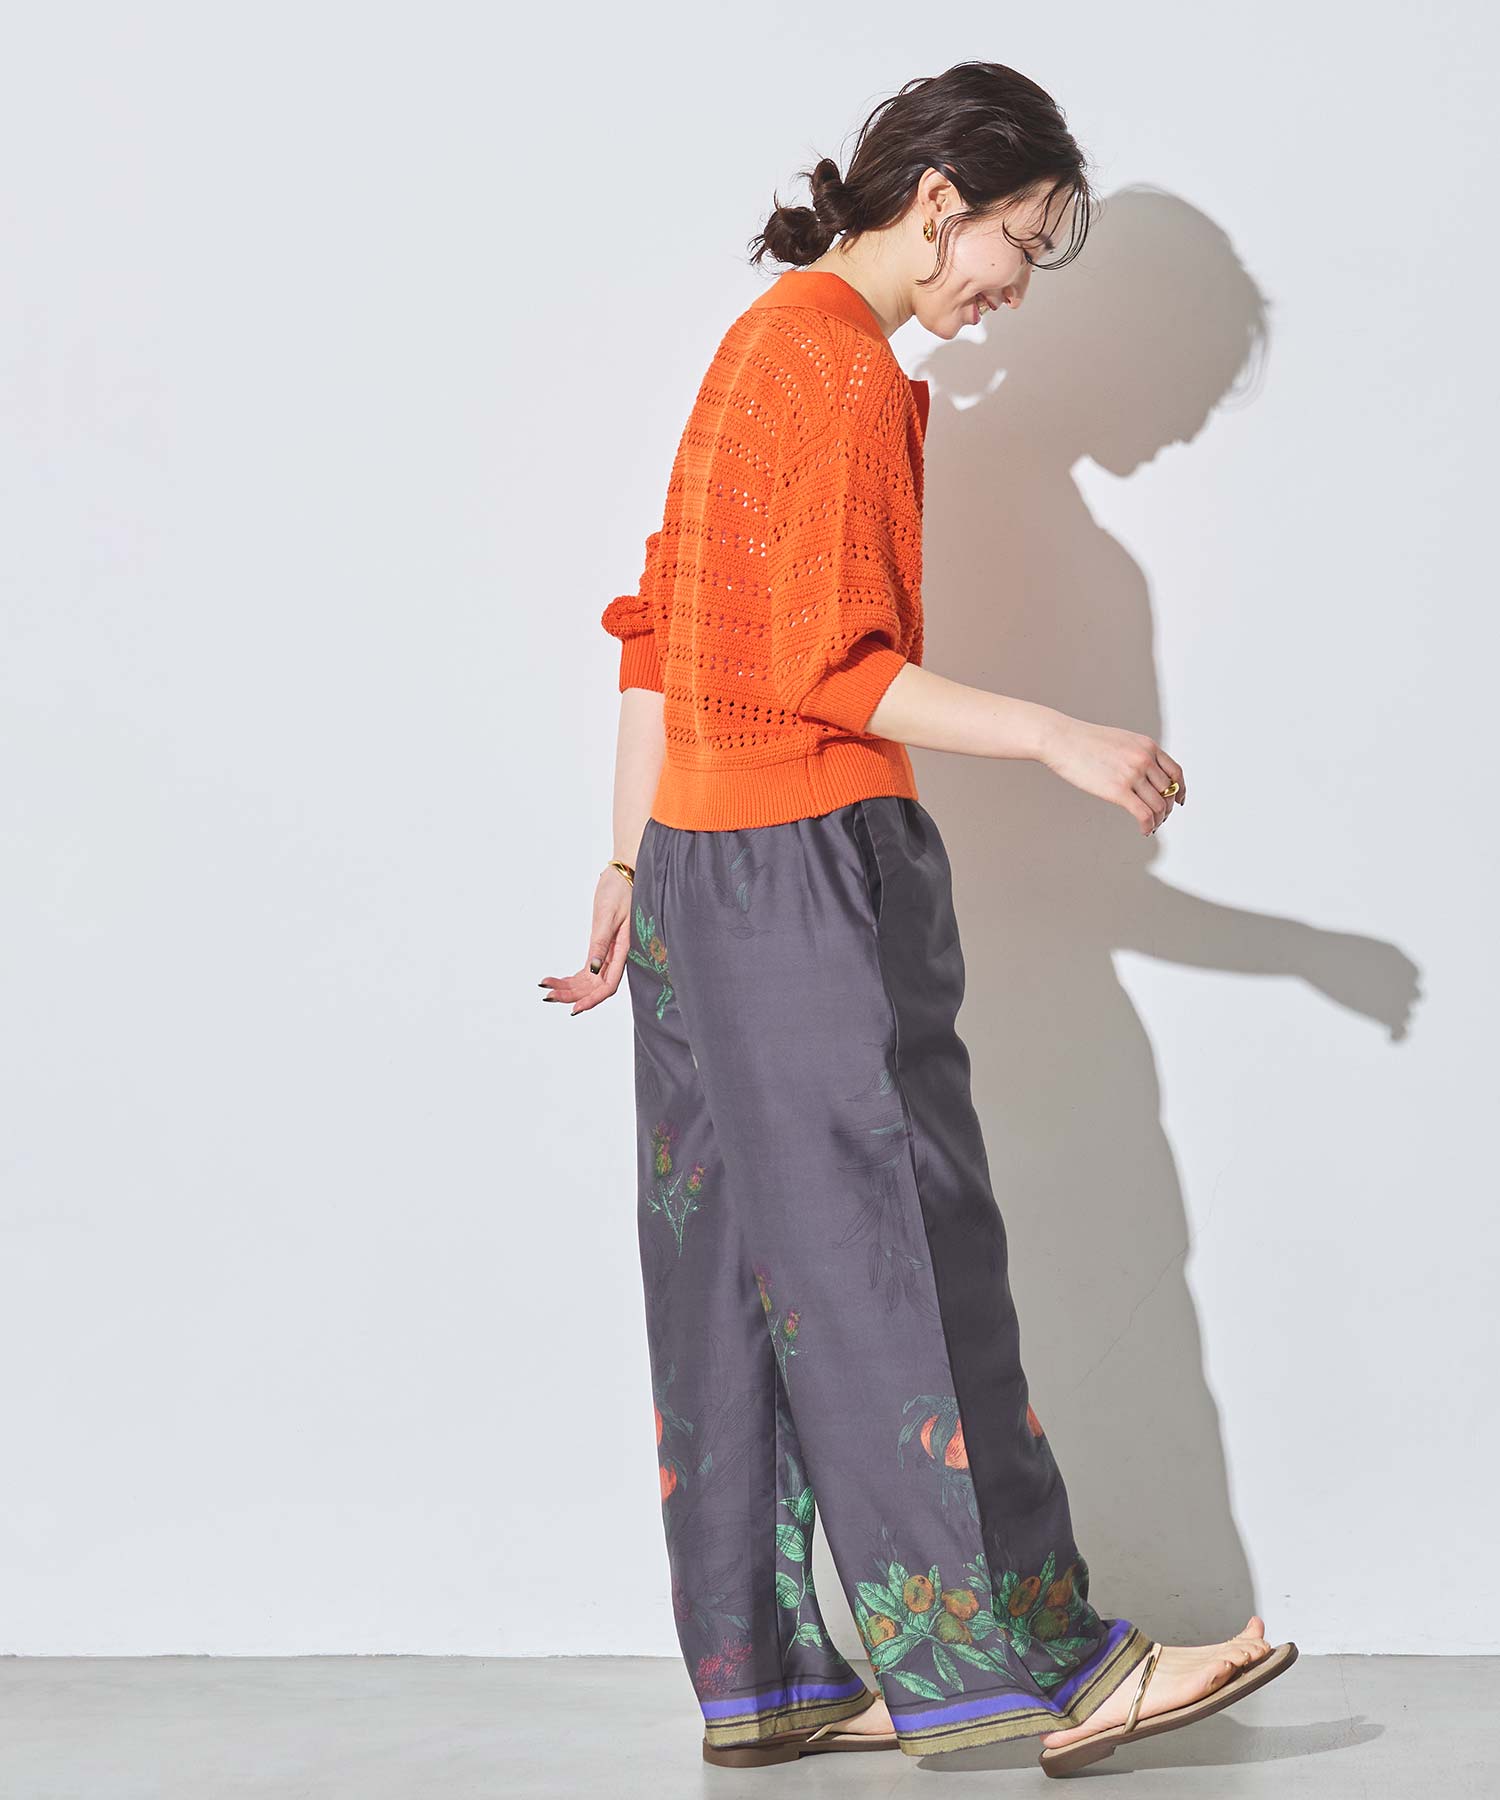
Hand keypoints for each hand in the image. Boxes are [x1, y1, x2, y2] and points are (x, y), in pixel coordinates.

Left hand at [538, 865, 633, 1014]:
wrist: (624, 874)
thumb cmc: (620, 891)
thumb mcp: (609, 916)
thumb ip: (602, 944)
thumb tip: (594, 970)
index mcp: (622, 950)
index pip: (608, 985)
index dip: (592, 1000)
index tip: (574, 1008)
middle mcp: (616, 956)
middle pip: (595, 986)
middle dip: (573, 995)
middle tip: (549, 996)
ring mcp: (609, 952)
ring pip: (590, 980)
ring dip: (570, 988)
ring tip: (548, 990)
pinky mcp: (602, 946)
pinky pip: (588, 969)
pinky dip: (573, 977)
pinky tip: (558, 980)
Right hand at [1038, 715, 1185, 834]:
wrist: (1062, 739)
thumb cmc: (1083, 740)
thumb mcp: (1120, 740)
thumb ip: (1136, 754)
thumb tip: (1143, 774)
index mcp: (1147, 746)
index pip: (1175, 772)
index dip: (1180, 790)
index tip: (1178, 800)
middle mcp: (1144, 759)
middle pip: (1168, 792)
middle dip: (1166, 809)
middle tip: (1160, 818)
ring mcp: (1133, 774)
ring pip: (1159, 806)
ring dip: (1158, 820)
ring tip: (1151, 826)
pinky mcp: (1118, 790)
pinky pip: (1144, 814)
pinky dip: (1148, 826)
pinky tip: (1143, 830)